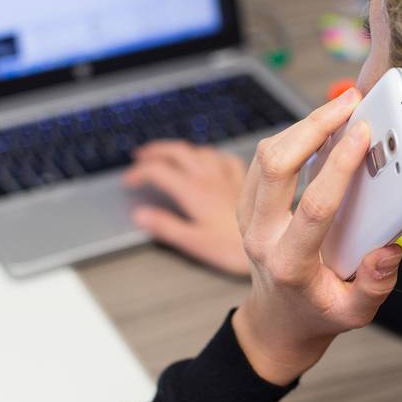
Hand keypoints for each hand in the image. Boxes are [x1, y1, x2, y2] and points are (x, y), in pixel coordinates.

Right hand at [122, 141, 249, 276]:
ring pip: (200, 151)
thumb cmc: (233, 250)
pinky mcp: (244, 181)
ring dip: (181, 150)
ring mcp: (228, 177)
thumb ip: (165, 226)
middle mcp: (210, 178)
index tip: (129, 181)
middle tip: (141, 157)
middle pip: (177, 152)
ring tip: (170, 156)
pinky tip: (211, 161)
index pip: (159, 171)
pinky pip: (225, 158)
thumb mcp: (193, 242)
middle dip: (156, 151)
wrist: (272, 248)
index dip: (139, 172)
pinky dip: (212, 156)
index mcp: (194, 192)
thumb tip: (140, 215)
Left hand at [232, 89, 401, 385]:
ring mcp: (247, 219)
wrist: (278, 322)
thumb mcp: (356, 314)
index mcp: (290, 264)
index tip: (363, 134)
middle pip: (277, 166)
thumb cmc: (321, 313)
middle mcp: (260, 237)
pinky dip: (289, 136)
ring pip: (265, 156)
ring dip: (302, 125)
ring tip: (340, 106)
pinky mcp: (246, 204)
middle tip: (350, 101)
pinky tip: (319, 126)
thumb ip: (375, 285)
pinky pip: (261, 159)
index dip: (339, 166)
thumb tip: (389, 250)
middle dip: (314, 126)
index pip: (314, 206)